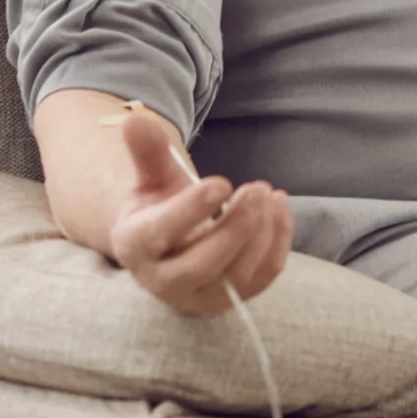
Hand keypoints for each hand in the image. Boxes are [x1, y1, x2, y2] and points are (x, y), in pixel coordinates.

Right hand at [103, 110, 293, 314]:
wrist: (170, 247)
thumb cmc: (159, 205)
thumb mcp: (150, 177)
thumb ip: (147, 151)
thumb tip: (136, 119)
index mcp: (136, 246)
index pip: (162, 234)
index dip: (191, 210)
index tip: (222, 183)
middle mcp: (164, 282)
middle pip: (204, 264)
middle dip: (237, 226)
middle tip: (257, 188)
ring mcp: (201, 296)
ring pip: (237, 274)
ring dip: (261, 231)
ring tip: (267, 192)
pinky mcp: (233, 299)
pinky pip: (263, 276)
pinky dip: (278, 241)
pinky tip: (280, 205)